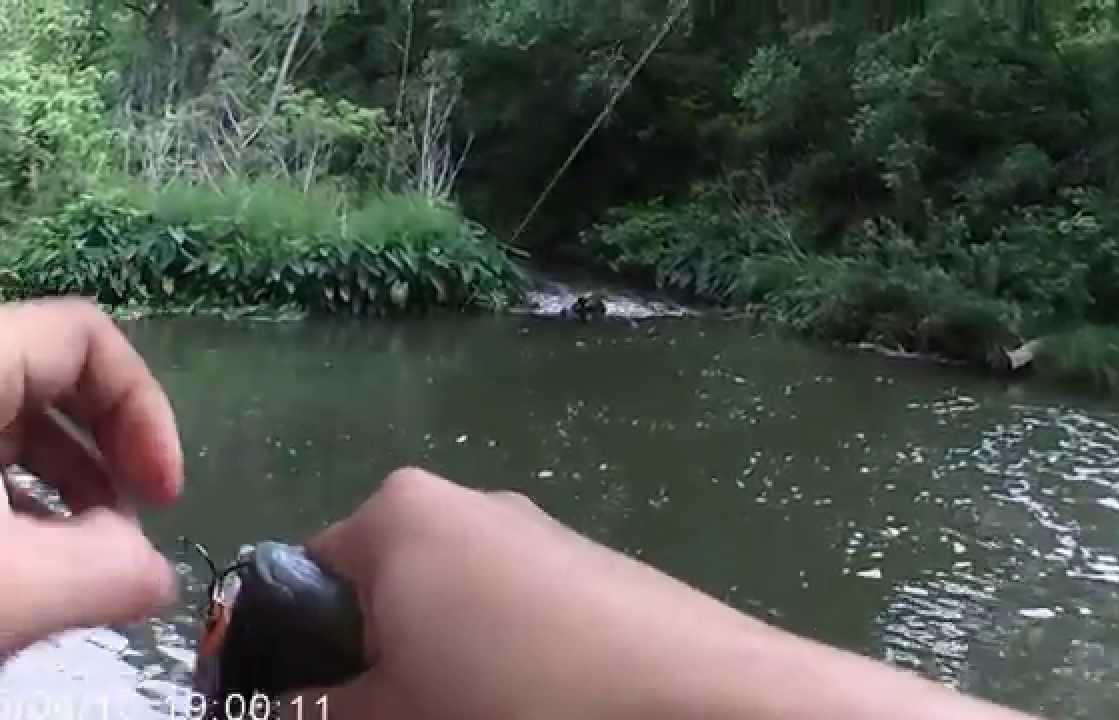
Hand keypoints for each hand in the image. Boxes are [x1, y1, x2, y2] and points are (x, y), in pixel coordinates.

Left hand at [0, 299, 181, 653]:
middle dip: (109, 454)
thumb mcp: (11, 589)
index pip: (83, 335)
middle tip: (129, 525)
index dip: (143, 408)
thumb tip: (156, 576)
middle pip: (51, 377)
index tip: (160, 491)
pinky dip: (10, 501)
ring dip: (64, 485)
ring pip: (6, 421)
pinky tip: (24, 567)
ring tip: (83, 557)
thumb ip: (110, 574)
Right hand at [304, 468, 1034, 719]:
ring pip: (447, 611)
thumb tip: (285, 712)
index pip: (297, 581)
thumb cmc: (516, 696)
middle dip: (369, 668)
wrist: (699, 697)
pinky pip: (510, 617)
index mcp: (398, 514)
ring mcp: (537, 533)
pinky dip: (498, 662)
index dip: (285, 658)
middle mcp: (465, 502)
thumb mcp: (392, 717)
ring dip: (434, 671)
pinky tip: (533, 707)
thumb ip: (316, 713)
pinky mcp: (591, 567)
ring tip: (465, 715)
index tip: (308, 716)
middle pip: (377, 596)